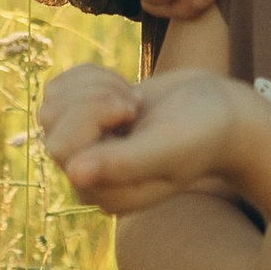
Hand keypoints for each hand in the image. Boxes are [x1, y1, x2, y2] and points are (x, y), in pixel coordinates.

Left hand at [41, 61, 243, 212]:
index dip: (93, 115)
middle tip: (133, 102)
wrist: (219, 110)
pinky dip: (91, 75)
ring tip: (132, 97)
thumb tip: (74, 175)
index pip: (63, 150)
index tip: (133, 108)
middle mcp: (91, 176)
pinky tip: (124, 86)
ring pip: (51, 104)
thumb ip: (124, 164)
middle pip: (50, 124)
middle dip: (92, 97)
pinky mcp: (86, 120)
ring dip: (92, 86)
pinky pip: (59, 87)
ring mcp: (87, 148)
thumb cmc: (202, 132)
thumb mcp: (169, 146)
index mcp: (108, 194)